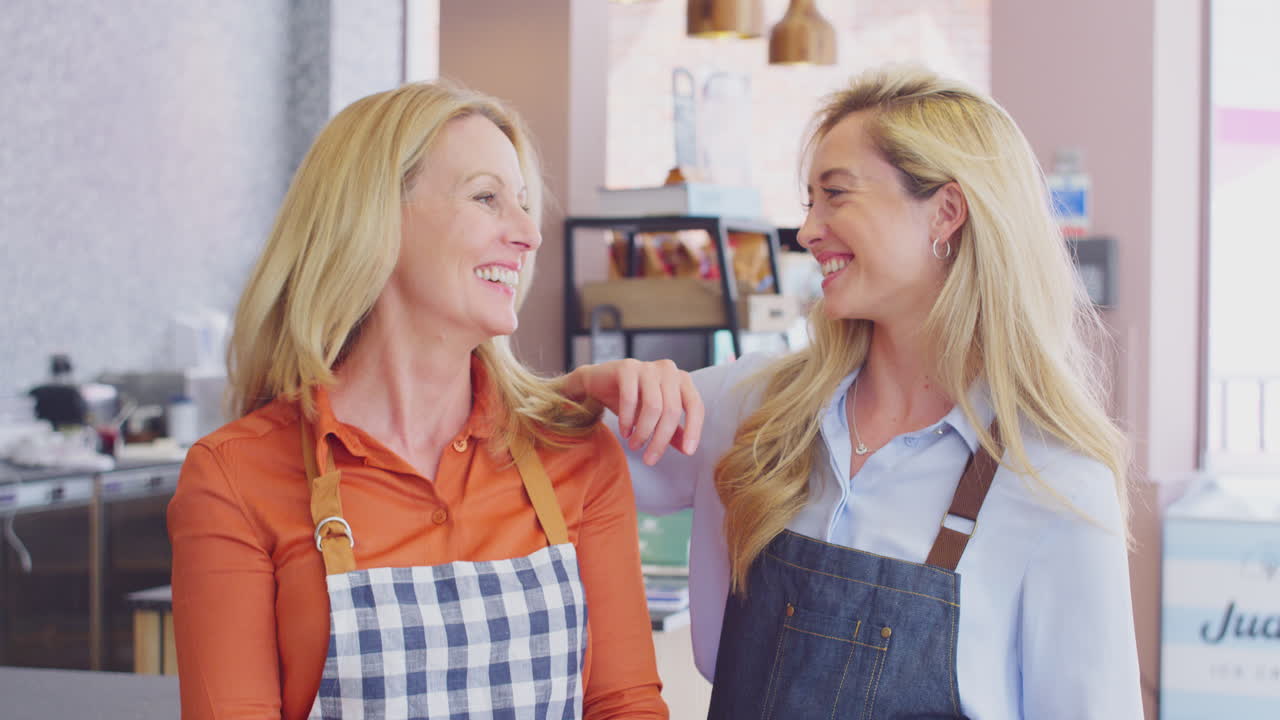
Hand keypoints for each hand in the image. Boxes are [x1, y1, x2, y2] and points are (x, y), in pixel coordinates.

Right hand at [564, 359, 703, 464]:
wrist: (598, 384)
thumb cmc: (632, 401)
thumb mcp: (656, 418)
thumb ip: (673, 431)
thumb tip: (687, 449)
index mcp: (681, 379)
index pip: (695, 405)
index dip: (694, 430)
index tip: (688, 453)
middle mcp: (668, 369)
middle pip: (672, 410)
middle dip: (660, 439)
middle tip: (649, 460)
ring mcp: (647, 366)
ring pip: (653, 406)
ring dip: (643, 432)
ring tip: (634, 446)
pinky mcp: (627, 367)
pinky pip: (630, 398)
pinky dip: (627, 420)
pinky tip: (624, 432)